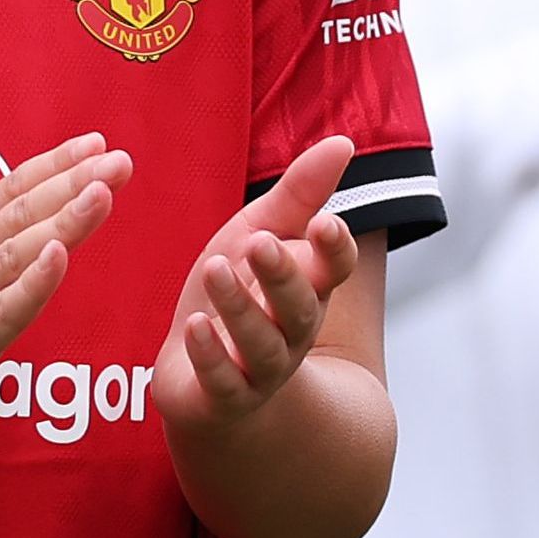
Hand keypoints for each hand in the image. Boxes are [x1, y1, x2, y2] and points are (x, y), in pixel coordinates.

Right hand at [0, 134, 125, 475]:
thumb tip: (48, 235)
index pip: (9, 195)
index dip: (53, 165)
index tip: (97, 142)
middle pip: (18, 215)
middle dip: (71, 182)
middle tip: (118, 158)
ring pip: (13, 255)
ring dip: (60, 220)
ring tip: (101, 192)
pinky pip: (0, 315)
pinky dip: (32, 283)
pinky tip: (60, 257)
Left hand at [157, 135, 363, 433]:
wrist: (208, 381)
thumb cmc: (240, 294)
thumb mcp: (262, 233)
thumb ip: (300, 194)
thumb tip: (344, 141)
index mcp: (308, 288)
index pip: (336, 270)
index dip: (334, 249)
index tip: (323, 222)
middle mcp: (293, 331)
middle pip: (300, 307)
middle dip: (283, 275)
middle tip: (259, 242)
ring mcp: (260, 368)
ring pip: (261, 343)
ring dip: (240, 307)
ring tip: (216, 269)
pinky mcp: (223, 395)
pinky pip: (223, 380)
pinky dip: (210, 355)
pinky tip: (194, 328)